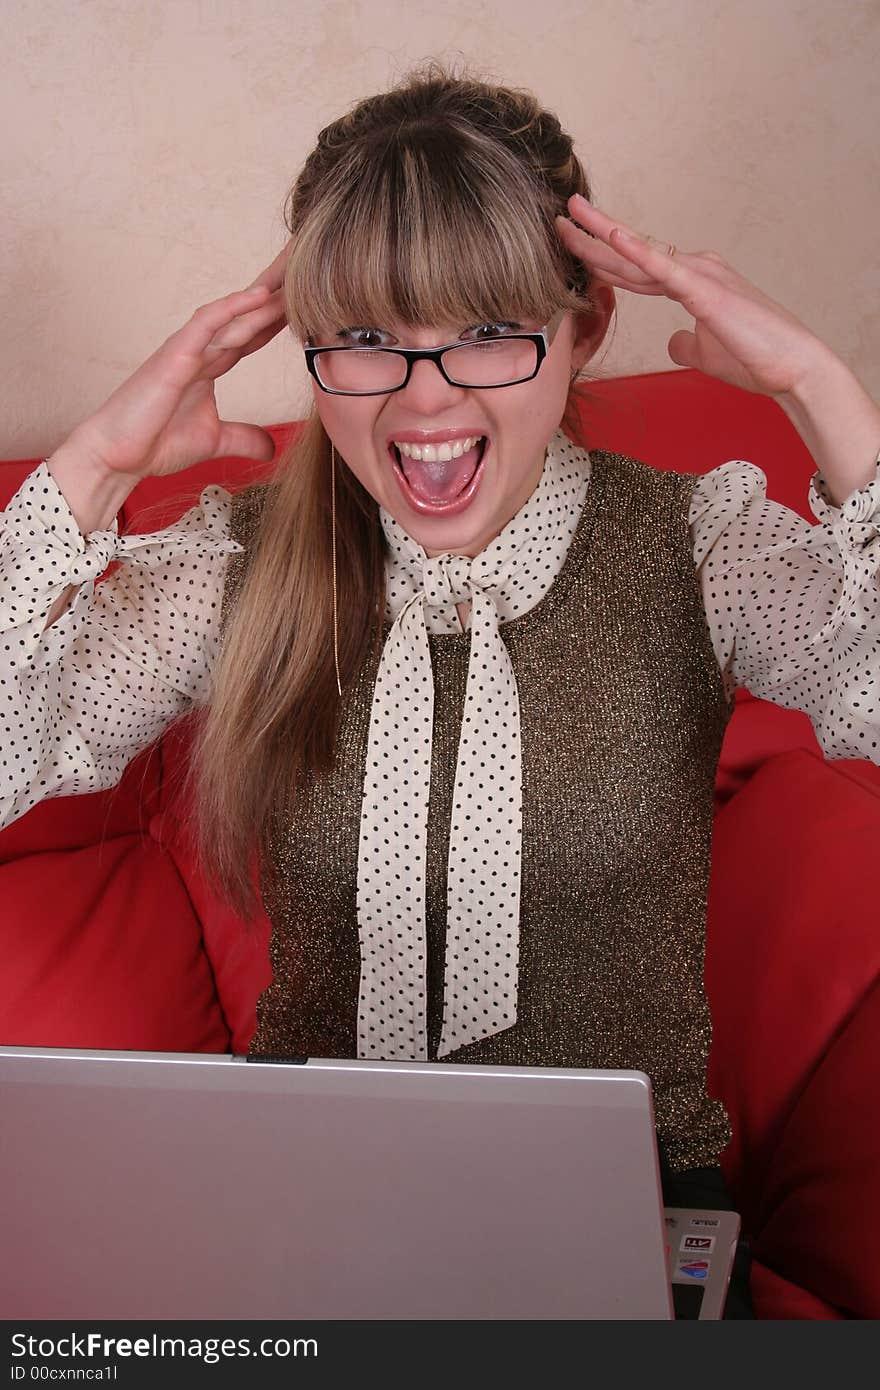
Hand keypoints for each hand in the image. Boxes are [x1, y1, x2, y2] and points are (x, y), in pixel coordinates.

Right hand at [69, 242, 290, 480]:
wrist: (118, 457)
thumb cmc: (155, 444)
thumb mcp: (215, 441)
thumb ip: (243, 438)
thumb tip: (271, 447)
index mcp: (208, 367)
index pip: (249, 338)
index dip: (275, 324)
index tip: (308, 312)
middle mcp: (199, 352)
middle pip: (243, 320)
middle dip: (274, 303)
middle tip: (309, 283)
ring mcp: (186, 350)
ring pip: (231, 316)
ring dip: (262, 300)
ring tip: (294, 283)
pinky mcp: (174, 355)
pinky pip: (206, 323)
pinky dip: (232, 308)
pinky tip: (258, 296)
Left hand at [555, 194, 833, 400]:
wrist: (793, 367)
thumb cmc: (756, 358)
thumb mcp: (706, 352)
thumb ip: (685, 343)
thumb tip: (672, 342)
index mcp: (692, 282)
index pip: (636, 269)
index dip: (603, 258)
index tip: (576, 246)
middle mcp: (694, 269)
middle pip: (630, 255)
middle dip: (592, 238)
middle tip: (560, 217)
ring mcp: (700, 275)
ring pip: (638, 255)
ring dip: (602, 235)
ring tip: (572, 216)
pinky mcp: (705, 290)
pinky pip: (664, 267)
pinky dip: (637, 251)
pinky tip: (613, 236)